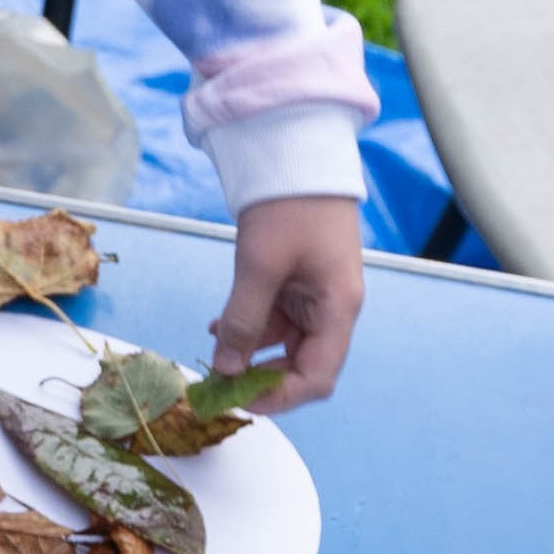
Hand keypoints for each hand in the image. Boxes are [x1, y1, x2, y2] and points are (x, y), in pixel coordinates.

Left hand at [214, 191, 365, 408]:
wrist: (296, 153)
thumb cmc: (288, 206)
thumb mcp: (260, 266)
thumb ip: (244, 321)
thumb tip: (227, 368)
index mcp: (338, 308)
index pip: (317, 377)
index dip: (280, 397)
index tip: (241, 400)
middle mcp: (333, 308)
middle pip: (302, 363)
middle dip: (261, 375)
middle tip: (220, 381)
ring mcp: (316, 294)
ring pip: (284, 341)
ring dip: (251, 349)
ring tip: (215, 345)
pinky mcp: (299, 280)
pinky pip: (276, 317)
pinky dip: (250, 325)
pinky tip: (221, 324)